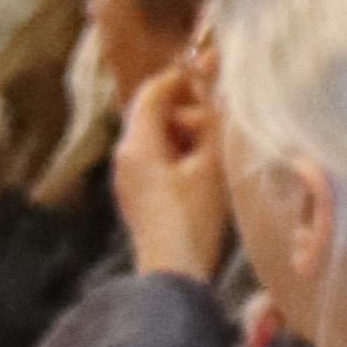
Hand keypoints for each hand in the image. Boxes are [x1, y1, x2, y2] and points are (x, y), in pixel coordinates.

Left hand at [113, 54, 233, 282]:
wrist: (173, 275)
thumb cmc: (192, 219)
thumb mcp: (210, 166)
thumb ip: (214, 122)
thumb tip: (217, 85)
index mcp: (136, 144)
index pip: (154, 92)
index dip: (183, 78)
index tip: (212, 72)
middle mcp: (126, 157)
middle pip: (156, 114)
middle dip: (189, 109)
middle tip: (221, 116)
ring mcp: (130, 178)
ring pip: (160, 138)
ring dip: (189, 134)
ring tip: (217, 146)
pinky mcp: (141, 197)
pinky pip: (160, 161)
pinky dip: (183, 155)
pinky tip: (207, 169)